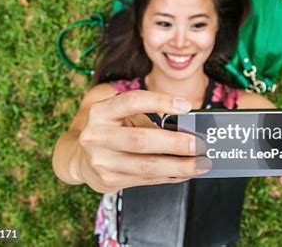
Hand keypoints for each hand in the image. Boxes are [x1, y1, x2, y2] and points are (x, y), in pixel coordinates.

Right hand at [75, 90, 210, 193]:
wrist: (82, 159)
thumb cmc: (112, 131)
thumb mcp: (122, 117)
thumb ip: (148, 117)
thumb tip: (189, 126)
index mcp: (100, 112)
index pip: (132, 101)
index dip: (160, 101)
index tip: (187, 106)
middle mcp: (96, 136)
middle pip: (141, 139)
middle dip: (175, 143)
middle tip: (199, 145)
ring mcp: (101, 161)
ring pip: (146, 165)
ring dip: (179, 166)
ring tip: (200, 163)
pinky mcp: (109, 180)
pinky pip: (147, 178)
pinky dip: (170, 176)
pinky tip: (185, 172)